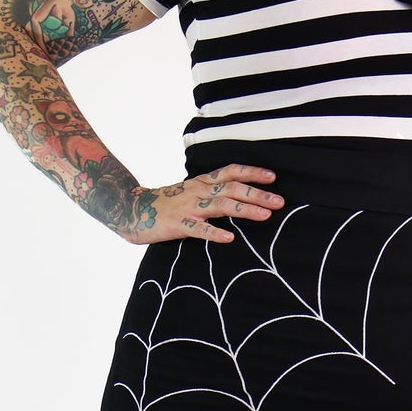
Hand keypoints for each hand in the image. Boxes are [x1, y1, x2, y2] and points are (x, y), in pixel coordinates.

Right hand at [126, 164, 284, 245]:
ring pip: (220, 205)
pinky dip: (214, 233)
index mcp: (201, 182)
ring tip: (265, 215)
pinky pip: (198, 229)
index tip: (272, 177)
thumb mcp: (190, 192)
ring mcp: (187, 206)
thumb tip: (239, 198)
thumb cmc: (166, 203)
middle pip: (232, 188)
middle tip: (279, 201)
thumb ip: (211, 193)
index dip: (251, 172)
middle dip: (257, 194)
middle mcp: (197, 190)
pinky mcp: (177, 224)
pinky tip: (229, 239)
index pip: (230, 171)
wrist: (131, 209)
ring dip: (244, 210)